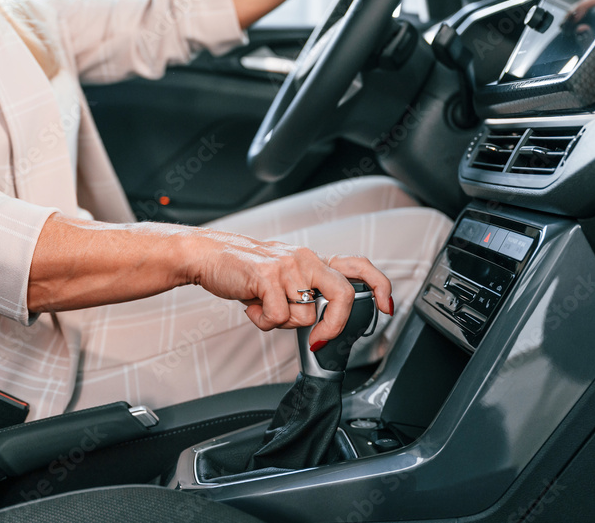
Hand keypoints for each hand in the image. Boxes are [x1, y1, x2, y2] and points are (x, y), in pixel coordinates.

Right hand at [187, 230, 392, 346]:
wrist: (209, 256)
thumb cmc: (247, 272)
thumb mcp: (284, 278)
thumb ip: (307, 294)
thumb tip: (324, 324)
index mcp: (314, 261)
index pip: (358, 266)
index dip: (379, 286)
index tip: (385, 308)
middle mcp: (306, 259)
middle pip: (343, 294)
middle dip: (335, 324)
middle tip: (319, 339)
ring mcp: (287, 266)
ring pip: (305, 314)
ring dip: (283, 322)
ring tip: (265, 307)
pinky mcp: (266, 276)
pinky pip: (278, 316)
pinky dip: (263, 321)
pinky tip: (253, 306)